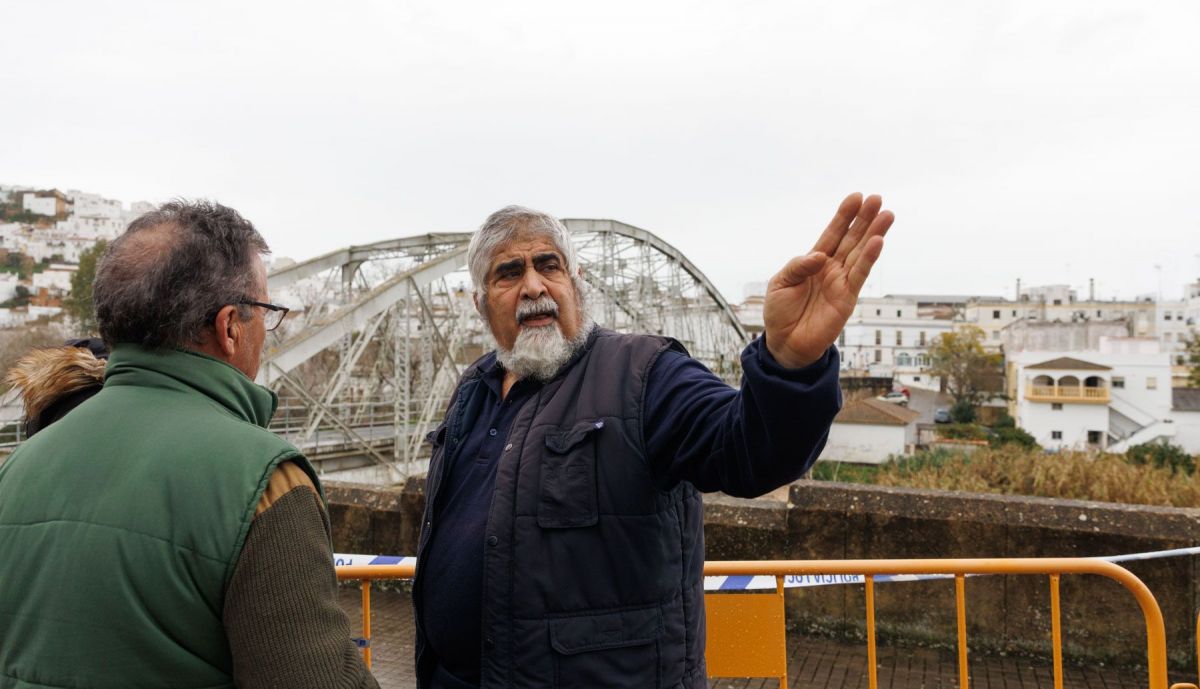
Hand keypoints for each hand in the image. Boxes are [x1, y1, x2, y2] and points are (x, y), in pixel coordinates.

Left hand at [763, 193, 893, 368]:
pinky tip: (878, 241)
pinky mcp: (847, 298)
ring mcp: (841, 282)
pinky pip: (860, 275)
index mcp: (814, 260)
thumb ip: (798, 266)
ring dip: (874, 234)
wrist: (785, 343)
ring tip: (887, 214)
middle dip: (864, 219)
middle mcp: (831, 268)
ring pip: (860, 253)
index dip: (843, 216)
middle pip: (851, 239)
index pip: (832, 233)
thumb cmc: (780, 312)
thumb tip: (820, 256)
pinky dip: (869, 258)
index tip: (855, 197)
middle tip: (877, 198)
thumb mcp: (780, 283)